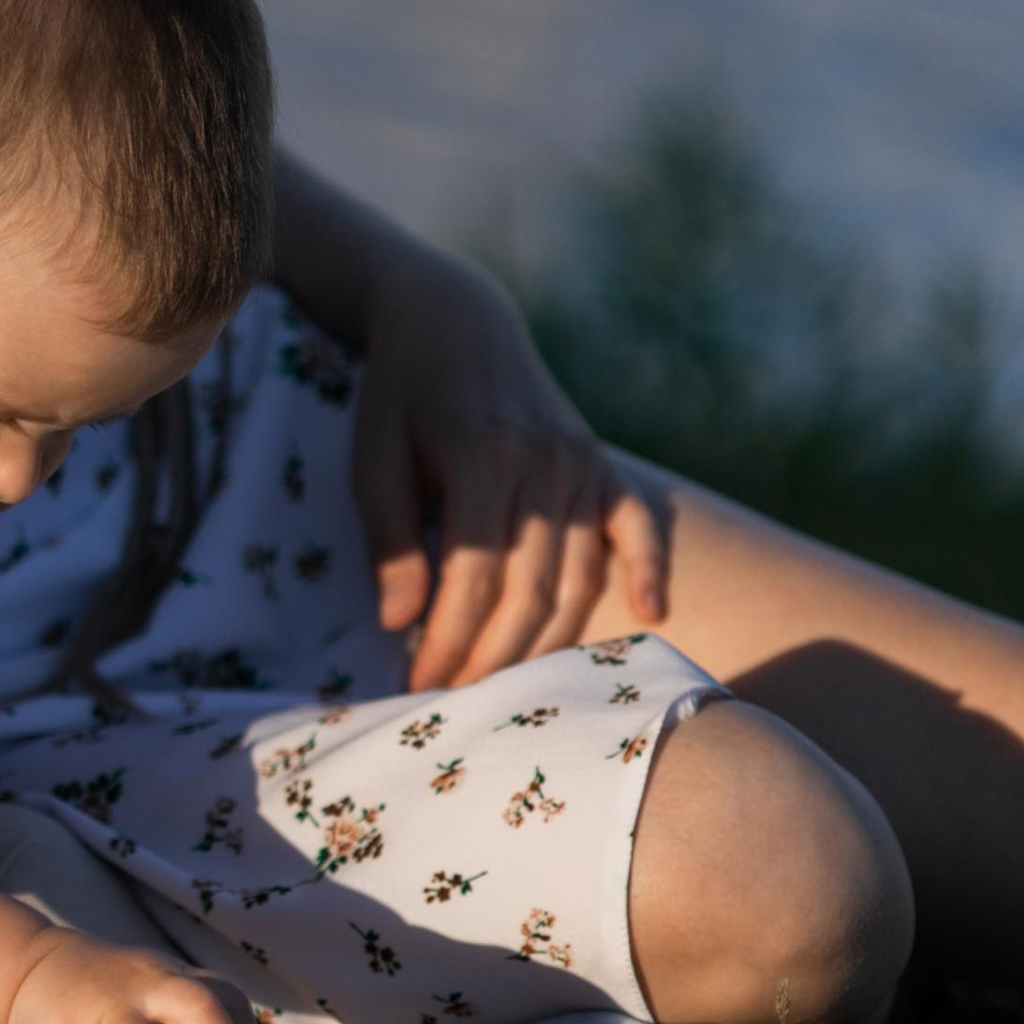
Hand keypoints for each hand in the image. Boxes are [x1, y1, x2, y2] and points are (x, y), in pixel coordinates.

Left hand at [350, 242, 667, 689]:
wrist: (453, 320)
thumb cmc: (401, 395)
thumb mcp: (371, 455)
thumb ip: (390, 537)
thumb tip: (398, 621)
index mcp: (480, 455)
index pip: (471, 579)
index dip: (446, 643)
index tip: (418, 686)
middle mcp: (543, 461)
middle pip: (532, 591)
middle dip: (493, 659)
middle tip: (458, 702)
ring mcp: (582, 462)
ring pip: (581, 577)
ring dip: (548, 643)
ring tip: (507, 688)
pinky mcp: (603, 463)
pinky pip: (639, 525)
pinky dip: (650, 569)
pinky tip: (652, 614)